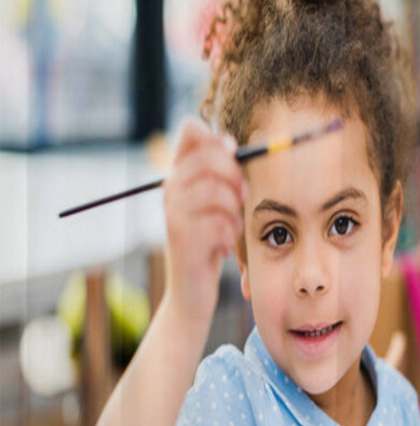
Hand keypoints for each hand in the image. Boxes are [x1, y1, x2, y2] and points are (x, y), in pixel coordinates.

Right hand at [162, 118, 246, 323]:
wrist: (191, 293)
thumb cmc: (209, 245)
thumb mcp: (214, 206)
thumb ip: (219, 175)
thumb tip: (229, 142)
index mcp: (178, 176)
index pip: (190, 132)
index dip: (216, 139)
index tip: (231, 158)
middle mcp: (171, 190)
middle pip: (210, 158)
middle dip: (236, 176)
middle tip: (242, 197)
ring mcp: (174, 214)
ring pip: (217, 191)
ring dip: (235, 210)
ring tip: (232, 228)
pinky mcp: (183, 239)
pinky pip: (219, 223)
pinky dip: (230, 235)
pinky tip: (225, 247)